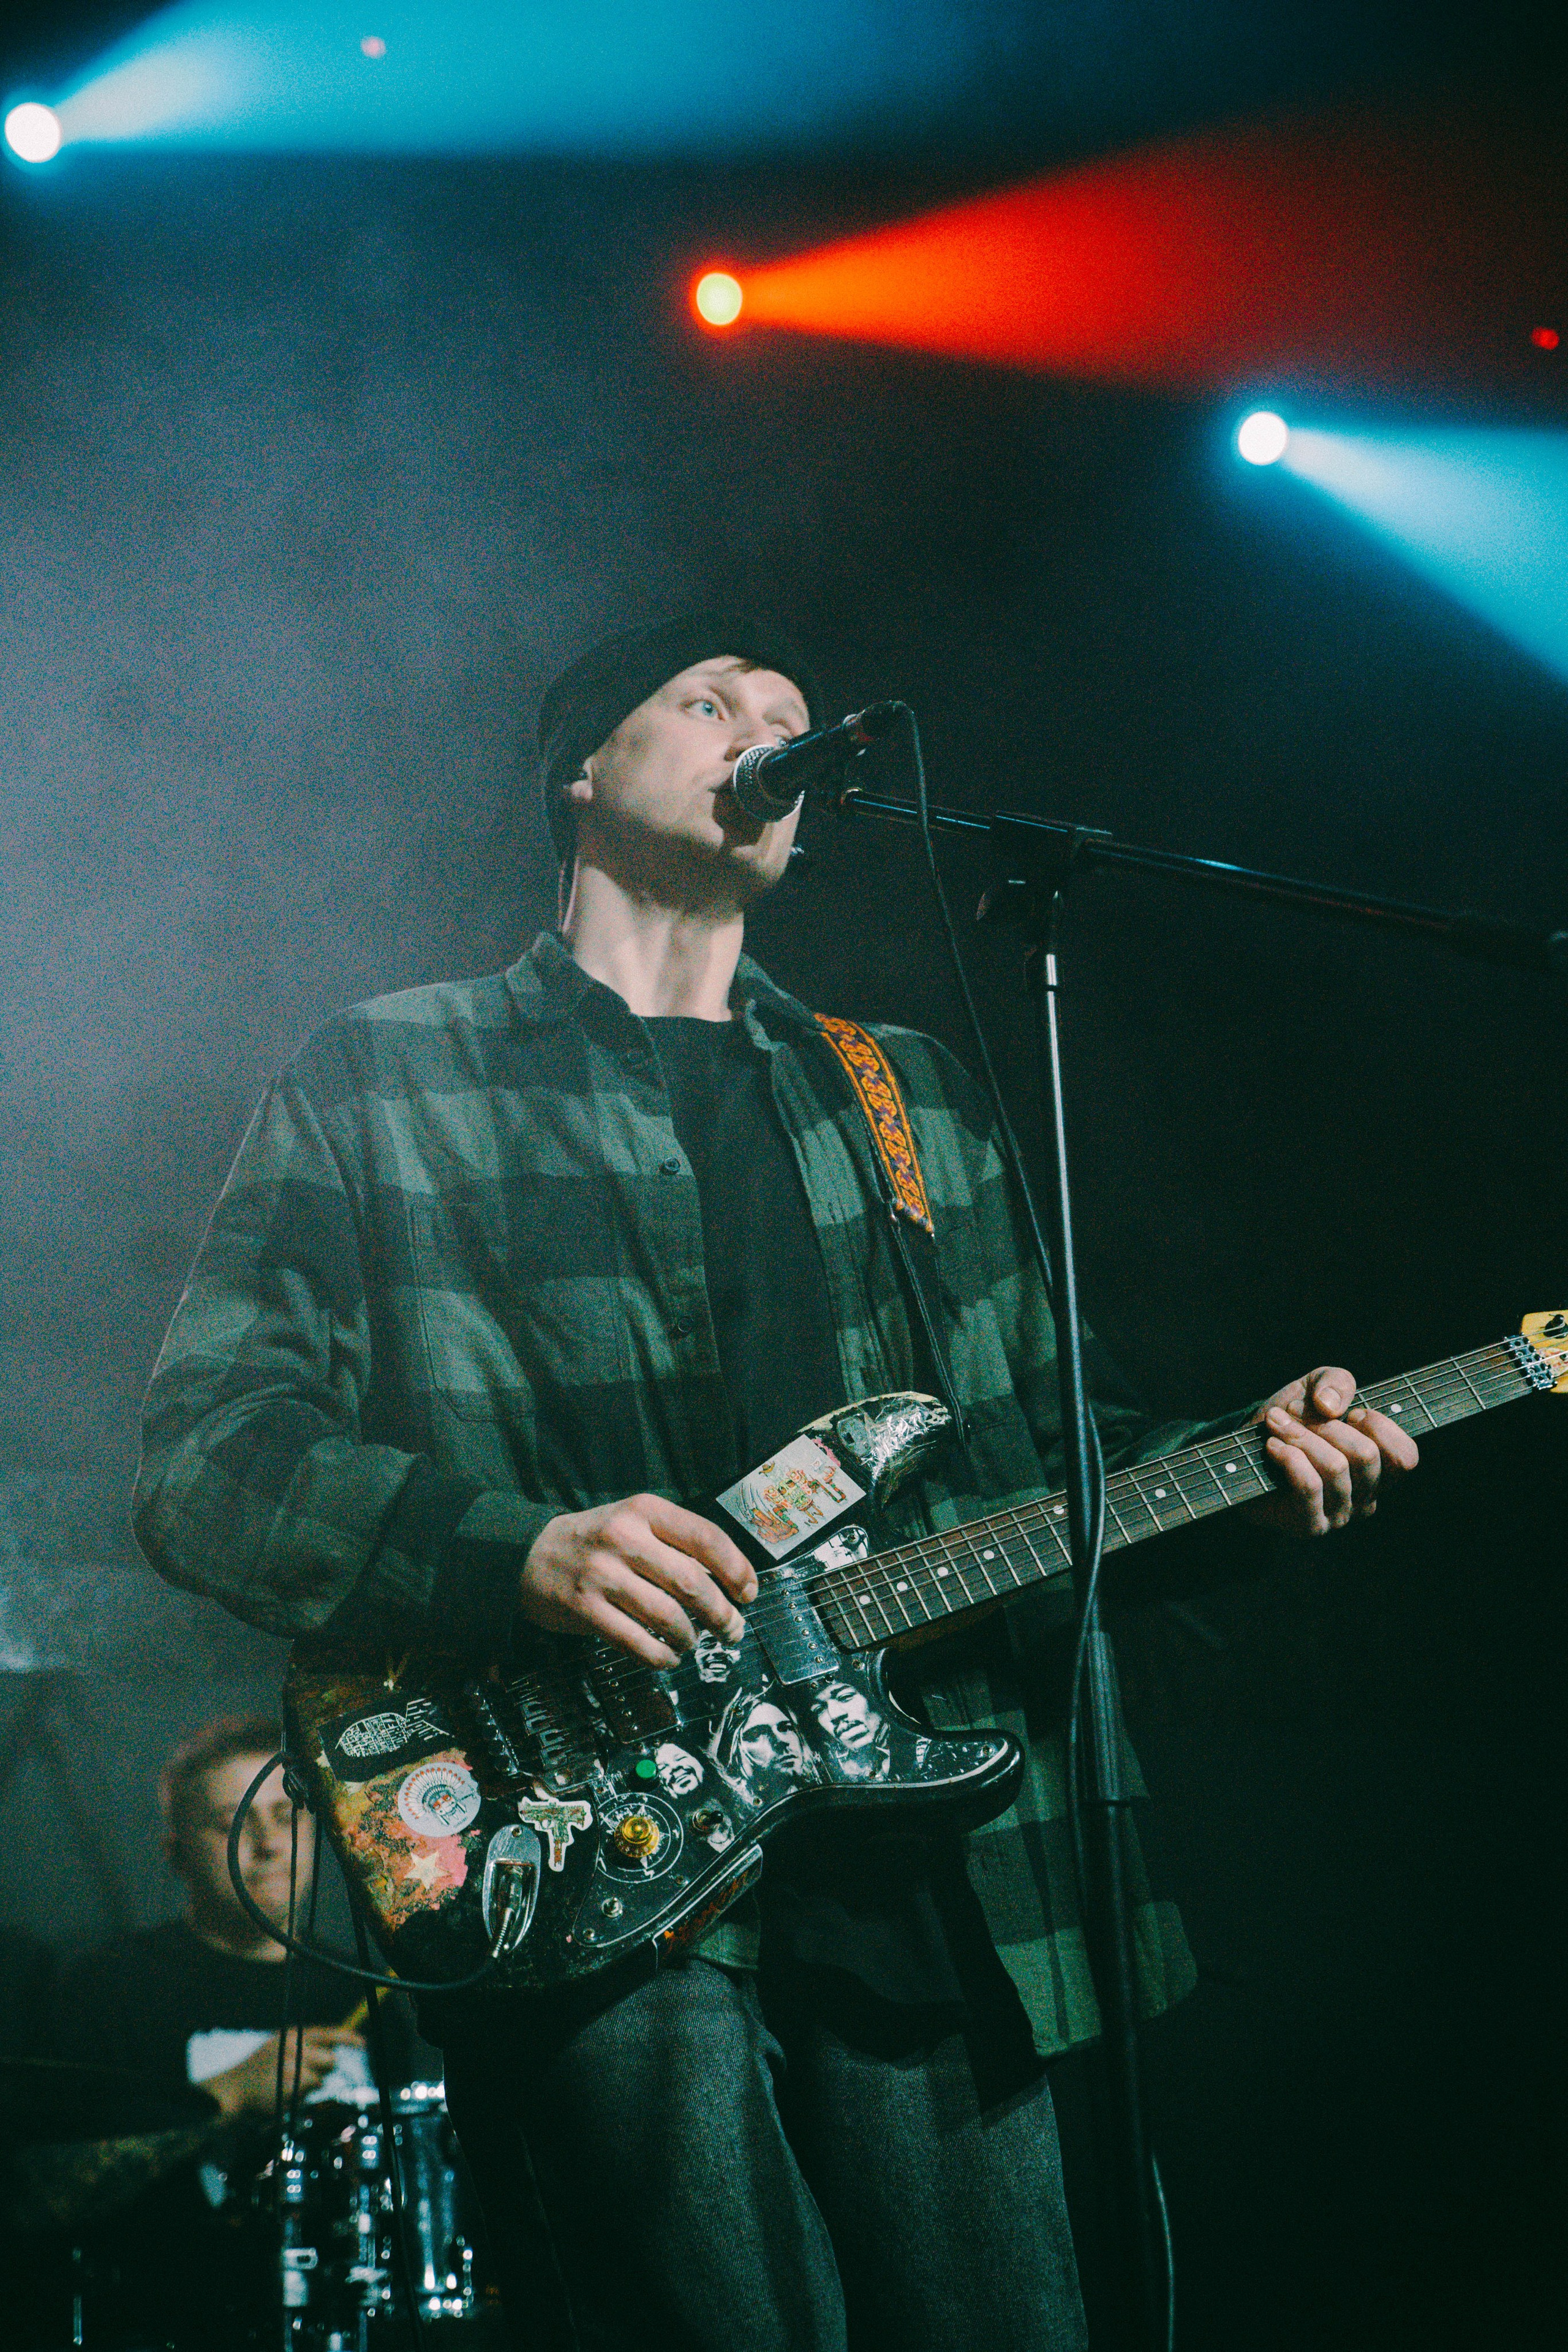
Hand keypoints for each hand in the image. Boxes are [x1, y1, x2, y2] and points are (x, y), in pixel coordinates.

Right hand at [206, 2026, 363, 2120]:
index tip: (363, 2044)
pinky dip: (298, 2099)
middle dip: (324, 2071)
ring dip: (308, 2087)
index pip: (328, 2033)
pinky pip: (306, 2096)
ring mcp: (292, 2068)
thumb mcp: (279, 2047)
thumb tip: (333, 2055)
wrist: (232, 2092)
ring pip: (319, 2081)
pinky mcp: (290, 2088)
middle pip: (330, 2061)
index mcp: (292, 2035)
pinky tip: (281, 2096)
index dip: (348, 2038)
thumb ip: (304, 2047)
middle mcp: (294, 2047)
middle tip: (304, 2075)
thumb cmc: (257, 2073)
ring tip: (286, 2086)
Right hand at [520, 1493, 757, 1664]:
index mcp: (644, 1511)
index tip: (748, 1593)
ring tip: (694, 1643)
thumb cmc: (597, 1540)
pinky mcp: (584, 1609)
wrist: (529, 1554)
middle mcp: (624, 1538)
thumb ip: (676, 1542)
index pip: (706, 1537)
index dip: (737, 1569)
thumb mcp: (634, 1522)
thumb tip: (729, 1581)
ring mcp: (602, 1574)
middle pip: (692, 1583)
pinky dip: (660, 1657)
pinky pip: (636, 1642)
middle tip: (732, 1630)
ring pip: (667, 1616)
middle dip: (721, 1614)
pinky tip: (668, 1657)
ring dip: (691, 1638)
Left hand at [1243, 1365, 1418, 1535]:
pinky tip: (1272, 1445)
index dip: (1379, 1426)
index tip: (1350, 1412)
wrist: (1245, 1450)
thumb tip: (1331, 1407)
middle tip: (1294, 1412)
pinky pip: (1309, 1485)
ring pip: (1336, 1467)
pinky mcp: (1309, 1524)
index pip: (1405, 1457)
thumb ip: (1336, 1383)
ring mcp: (1340, 1515)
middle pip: (1366, 1455)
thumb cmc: (1291, 1420)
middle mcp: (1366, 1498)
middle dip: (1325, 1424)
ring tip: (1276, 1423)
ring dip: (1300, 1435)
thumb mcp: (1317, 1387)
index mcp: (1380, 1470)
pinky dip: (1288, 1456)